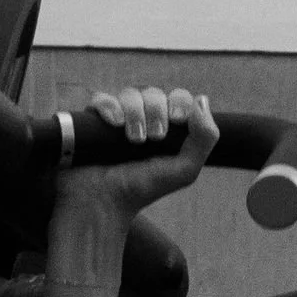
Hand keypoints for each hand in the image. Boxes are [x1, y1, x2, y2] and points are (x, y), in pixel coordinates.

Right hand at [71, 83, 217, 219]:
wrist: (105, 202)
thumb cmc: (143, 188)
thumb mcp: (184, 170)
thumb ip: (204, 139)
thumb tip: (202, 99)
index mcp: (167, 127)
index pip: (178, 98)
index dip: (179, 101)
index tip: (178, 118)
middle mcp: (143, 118)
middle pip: (154, 93)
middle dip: (157, 111)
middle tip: (155, 137)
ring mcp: (117, 117)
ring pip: (129, 93)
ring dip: (135, 112)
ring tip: (134, 139)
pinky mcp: (92, 119)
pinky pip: (102, 98)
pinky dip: (110, 107)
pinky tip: (115, 124)